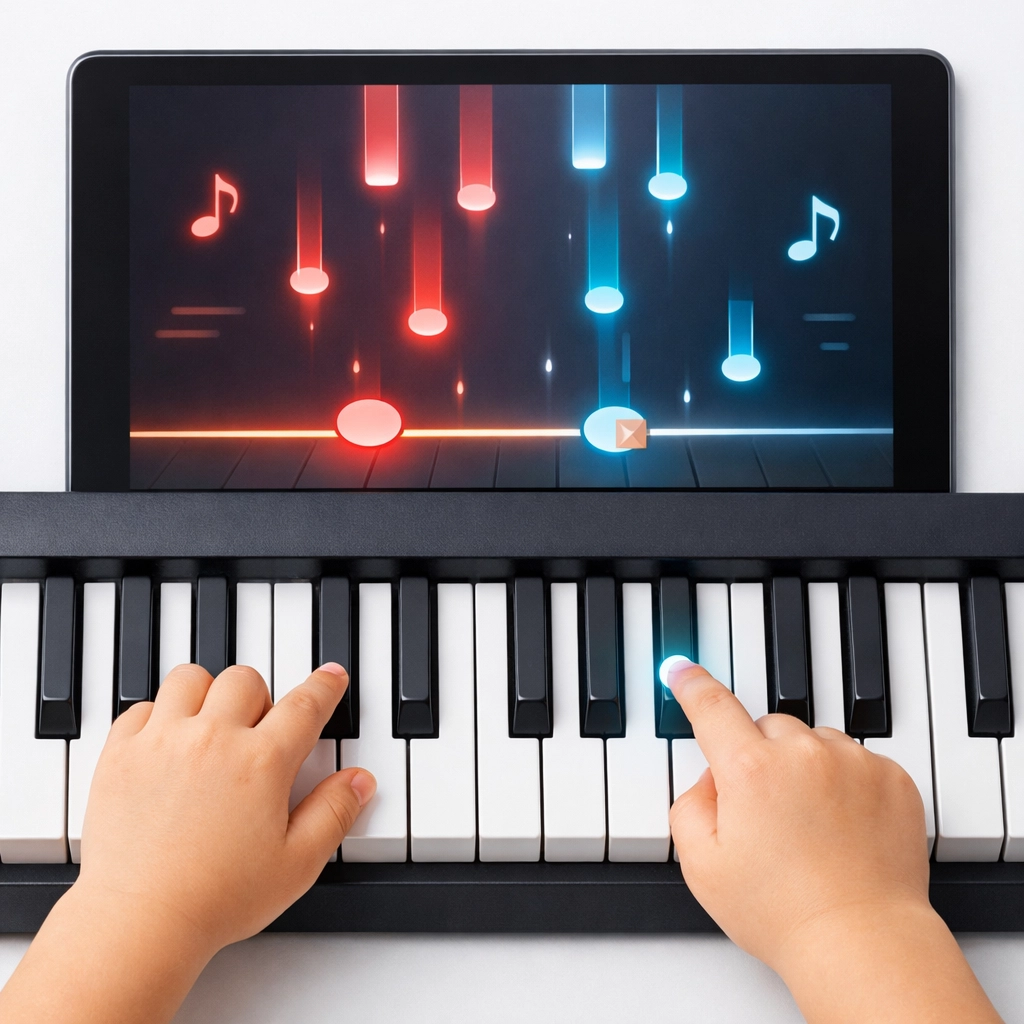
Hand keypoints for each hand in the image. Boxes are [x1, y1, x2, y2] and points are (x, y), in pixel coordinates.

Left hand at [79, 661, 374, 950]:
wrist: (138, 921)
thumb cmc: (216, 898)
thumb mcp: (297, 863)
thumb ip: (334, 813)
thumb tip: (359, 781)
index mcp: (262, 762)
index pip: (305, 705)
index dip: (324, 686)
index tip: (330, 677)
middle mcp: (213, 739)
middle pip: (245, 680)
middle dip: (259, 697)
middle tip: (257, 728)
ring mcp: (162, 742)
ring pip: (190, 679)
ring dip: (206, 694)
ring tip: (208, 724)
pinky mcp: (120, 755)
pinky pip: (141, 708)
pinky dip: (157, 716)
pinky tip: (165, 743)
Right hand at [667, 658, 1001, 1023]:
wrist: (862, 943)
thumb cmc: (782, 913)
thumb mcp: (701, 864)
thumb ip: (690, 803)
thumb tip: (712, 776)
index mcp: (750, 770)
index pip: (712, 707)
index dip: (693, 684)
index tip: (682, 668)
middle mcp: (803, 754)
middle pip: (768, 727)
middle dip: (759, 756)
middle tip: (765, 812)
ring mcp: (853, 762)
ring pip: (814, 741)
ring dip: (805, 767)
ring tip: (809, 826)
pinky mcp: (892, 777)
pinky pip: (856, 760)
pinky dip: (845, 782)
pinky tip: (841, 826)